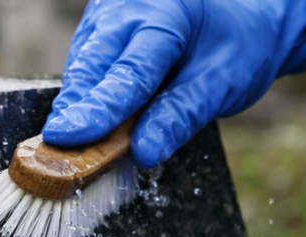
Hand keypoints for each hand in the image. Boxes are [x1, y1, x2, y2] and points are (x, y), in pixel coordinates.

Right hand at [44, 0, 305, 166]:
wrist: (247, 17)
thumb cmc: (240, 45)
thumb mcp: (223, 83)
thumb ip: (180, 116)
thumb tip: (142, 153)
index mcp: (167, 11)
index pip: (129, 70)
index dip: (99, 108)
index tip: (69, 137)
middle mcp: (129, 5)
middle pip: (92, 65)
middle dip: (76, 109)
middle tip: (58, 147)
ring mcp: (110, 14)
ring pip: (82, 67)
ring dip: (77, 106)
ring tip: (73, 142)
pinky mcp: (100, 29)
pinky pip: (85, 66)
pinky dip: (85, 97)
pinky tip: (86, 122)